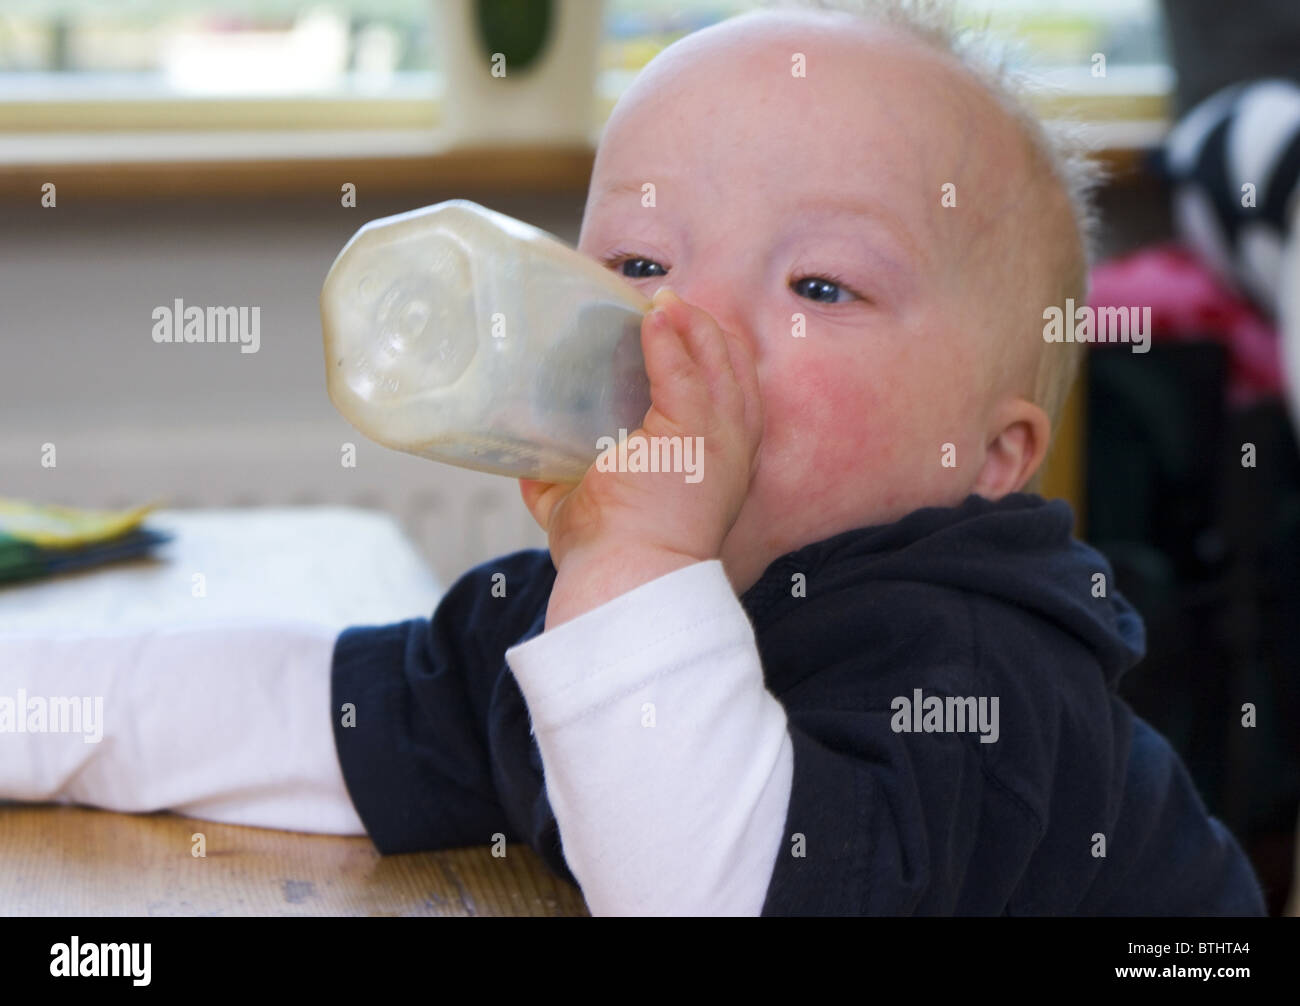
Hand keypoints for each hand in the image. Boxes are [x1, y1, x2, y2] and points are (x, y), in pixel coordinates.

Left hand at [519, 287, 762, 627]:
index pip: (730, 394)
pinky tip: (654, 314)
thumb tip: (529, 462)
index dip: (706, 356)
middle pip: (733, 367)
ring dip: (691, 322)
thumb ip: (566, 480)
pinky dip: (672, 336)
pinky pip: (687, 370)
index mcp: (716, 464)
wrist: (626, 580)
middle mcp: (731, 449)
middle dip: (703, 330)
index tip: (673, 330)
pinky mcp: (694, 433)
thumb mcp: (590, 508)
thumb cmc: (612, 557)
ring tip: (661, 300)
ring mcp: (717, 439)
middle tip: (664, 305)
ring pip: (719, 359)